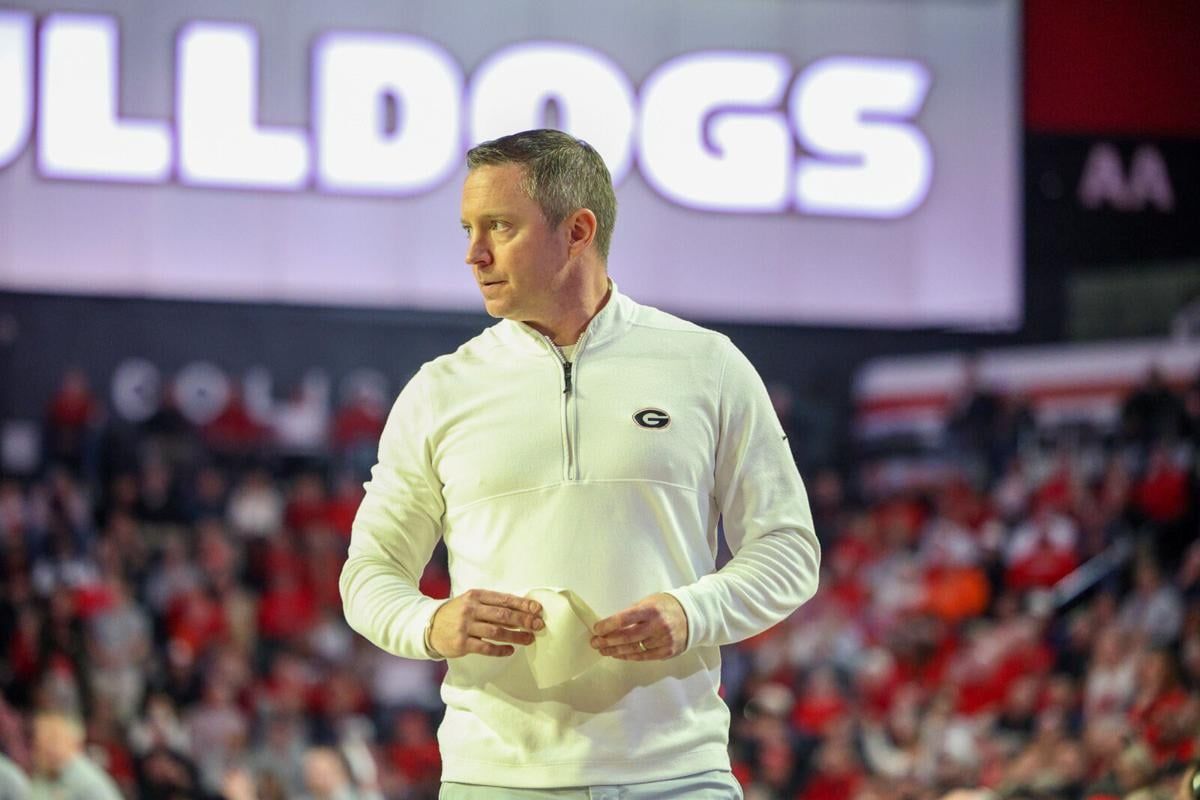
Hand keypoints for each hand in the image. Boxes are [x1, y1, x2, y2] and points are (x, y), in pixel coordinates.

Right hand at [429, 589, 543, 657]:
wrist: (429, 626)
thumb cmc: (457, 613)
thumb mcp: (471, 601)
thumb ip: (492, 604)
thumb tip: (521, 609)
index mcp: (476, 596)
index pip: (504, 599)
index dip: (522, 604)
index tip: (537, 609)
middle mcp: (471, 609)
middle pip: (503, 615)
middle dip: (523, 620)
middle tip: (538, 625)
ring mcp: (465, 626)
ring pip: (496, 632)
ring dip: (516, 636)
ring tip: (529, 638)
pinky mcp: (461, 643)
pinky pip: (485, 647)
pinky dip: (500, 650)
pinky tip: (510, 650)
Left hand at [590, 593, 687, 660]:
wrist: (691, 616)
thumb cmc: (665, 606)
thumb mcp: (649, 601)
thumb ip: (632, 613)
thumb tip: (610, 625)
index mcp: (651, 609)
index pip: (625, 618)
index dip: (608, 625)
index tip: (596, 629)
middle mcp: (658, 625)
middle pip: (627, 637)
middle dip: (607, 641)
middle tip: (595, 642)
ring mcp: (663, 640)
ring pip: (633, 649)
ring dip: (615, 650)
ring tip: (603, 650)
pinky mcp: (667, 651)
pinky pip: (644, 656)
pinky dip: (629, 656)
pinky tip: (618, 654)